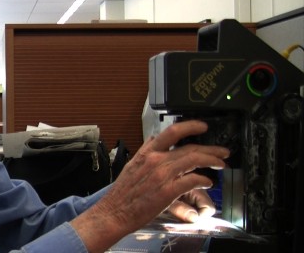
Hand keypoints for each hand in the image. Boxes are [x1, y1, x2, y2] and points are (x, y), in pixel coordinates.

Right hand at [70, 120, 228, 251]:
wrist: (115, 211)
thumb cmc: (123, 192)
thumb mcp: (132, 164)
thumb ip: (146, 151)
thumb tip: (154, 139)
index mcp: (147, 152)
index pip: (172, 132)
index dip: (191, 126)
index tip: (202, 126)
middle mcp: (156, 160)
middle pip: (189, 147)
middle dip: (210, 148)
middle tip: (222, 151)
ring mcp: (163, 175)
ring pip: (194, 160)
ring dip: (212, 161)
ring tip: (220, 164)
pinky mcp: (168, 191)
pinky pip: (192, 181)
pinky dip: (203, 180)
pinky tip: (207, 182)